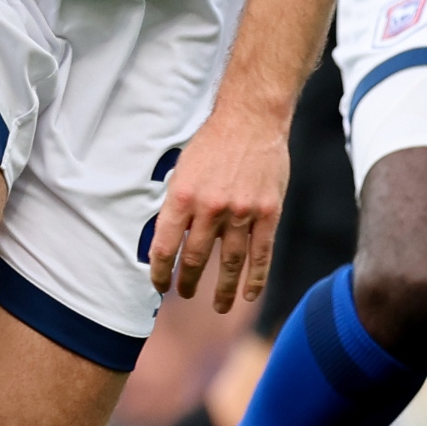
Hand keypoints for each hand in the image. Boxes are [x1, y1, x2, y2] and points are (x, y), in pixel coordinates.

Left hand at [145, 94, 289, 313]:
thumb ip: (176, 204)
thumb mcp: (181, 170)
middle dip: (188, 282)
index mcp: (181, 198)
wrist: (251, 119)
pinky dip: (255, 278)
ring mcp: (241, 213)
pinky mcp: (268, 213)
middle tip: (185, 294)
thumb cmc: (212, 142)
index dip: (160, 272)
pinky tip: (249, 294)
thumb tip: (167, 239)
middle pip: (196, 259)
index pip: (164, 248)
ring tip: (216, 306)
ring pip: (229, 263)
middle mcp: (209, 209)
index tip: (159, 284)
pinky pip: (261, 254)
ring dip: (221, 289)